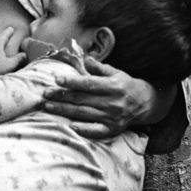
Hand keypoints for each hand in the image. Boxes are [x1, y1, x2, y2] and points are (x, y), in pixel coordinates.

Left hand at [40, 57, 162, 139]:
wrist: (145, 103)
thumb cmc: (125, 84)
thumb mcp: (115, 72)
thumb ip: (99, 67)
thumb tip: (85, 59)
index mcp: (112, 86)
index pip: (88, 83)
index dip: (72, 81)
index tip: (57, 79)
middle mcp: (112, 102)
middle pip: (82, 99)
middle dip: (62, 96)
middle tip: (45, 94)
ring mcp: (112, 117)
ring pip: (84, 113)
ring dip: (64, 110)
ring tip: (48, 107)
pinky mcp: (112, 129)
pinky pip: (96, 131)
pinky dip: (84, 129)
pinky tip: (70, 126)